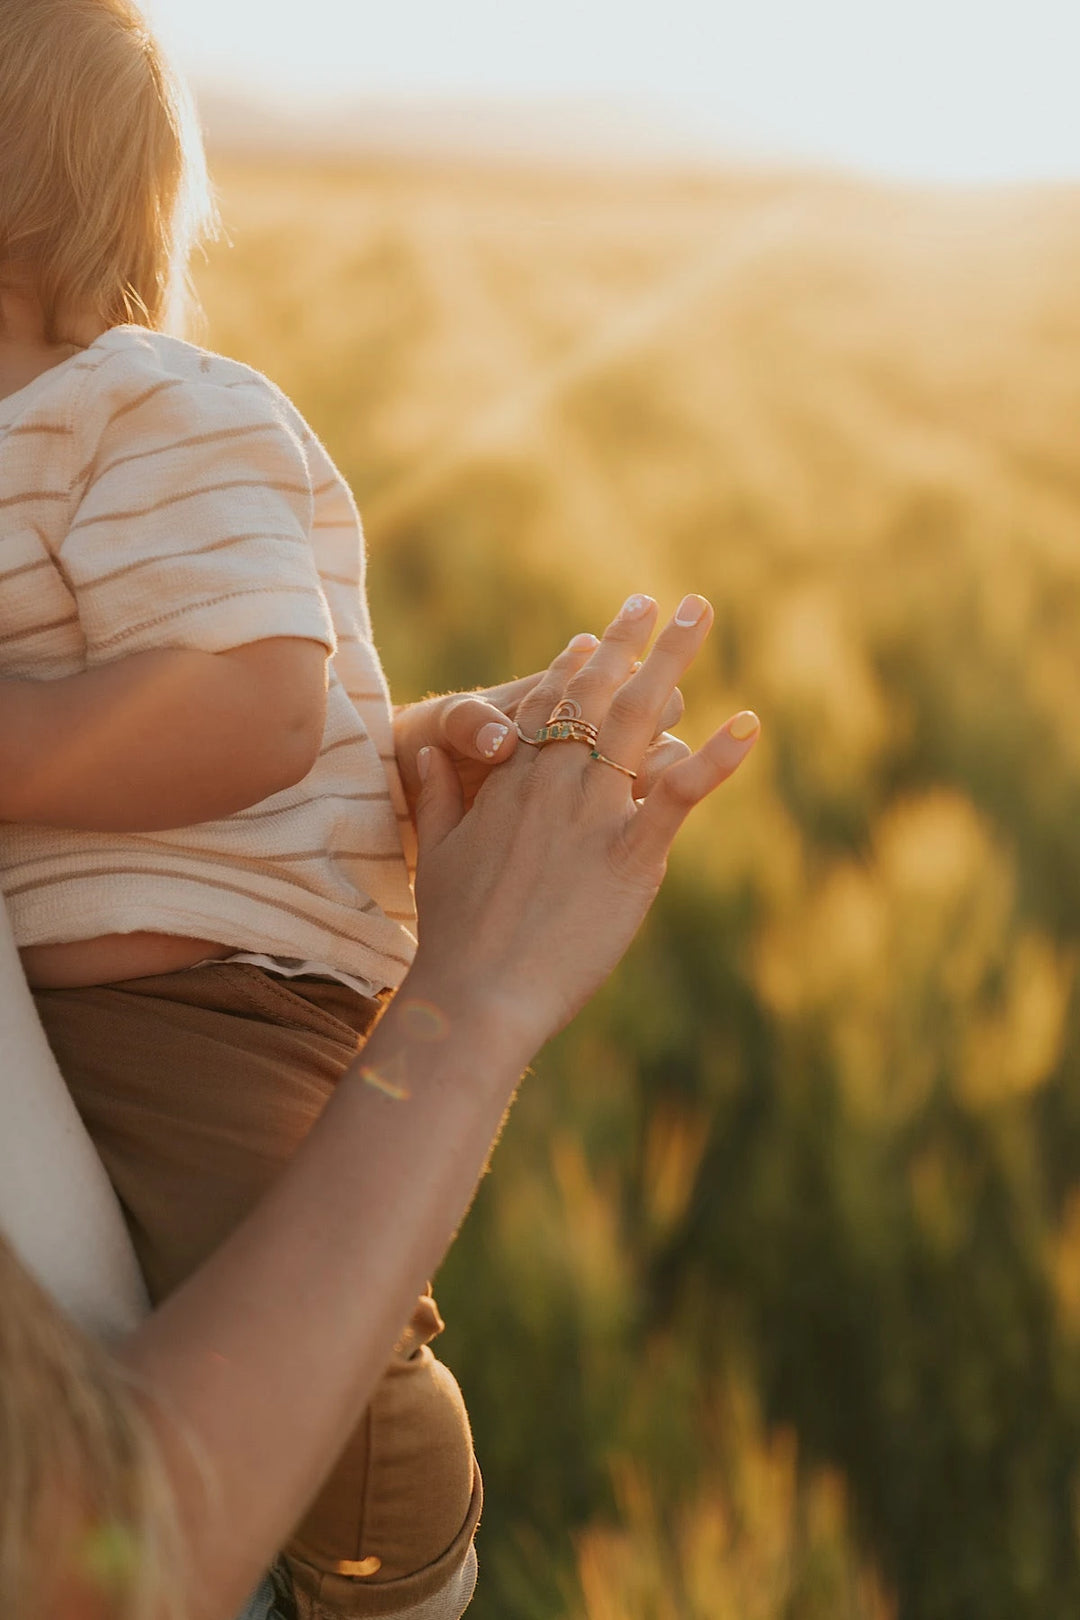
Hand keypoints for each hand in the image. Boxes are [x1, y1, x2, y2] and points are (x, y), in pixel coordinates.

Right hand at [407, 593, 759, 1052]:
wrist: (475, 993)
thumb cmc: (454, 934)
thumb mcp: (435, 855)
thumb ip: (434, 797)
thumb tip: (419, 755)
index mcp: (510, 784)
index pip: (545, 705)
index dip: (573, 667)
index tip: (594, 635)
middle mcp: (552, 785)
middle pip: (597, 694)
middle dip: (630, 641)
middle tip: (657, 600)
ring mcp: (592, 815)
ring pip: (639, 719)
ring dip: (674, 661)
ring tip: (700, 614)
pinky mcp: (630, 854)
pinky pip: (681, 792)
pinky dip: (720, 757)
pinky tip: (750, 724)